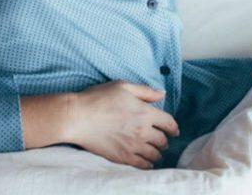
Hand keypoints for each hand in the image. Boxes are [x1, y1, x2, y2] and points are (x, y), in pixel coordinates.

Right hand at [64, 80, 179, 169]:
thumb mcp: (122, 86)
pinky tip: (146, 161)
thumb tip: (162, 94)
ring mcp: (133, 146)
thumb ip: (145, 91)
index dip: (174, 127)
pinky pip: (143, 164)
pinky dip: (148, 163)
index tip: (174, 131)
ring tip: (154, 151)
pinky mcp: (123, 157)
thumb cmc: (98, 98)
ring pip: (155, 154)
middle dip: (164, 140)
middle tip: (161, 140)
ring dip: (157, 152)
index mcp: (145, 112)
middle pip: (163, 140)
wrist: (77, 117)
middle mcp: (143, 131)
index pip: (169, 123)